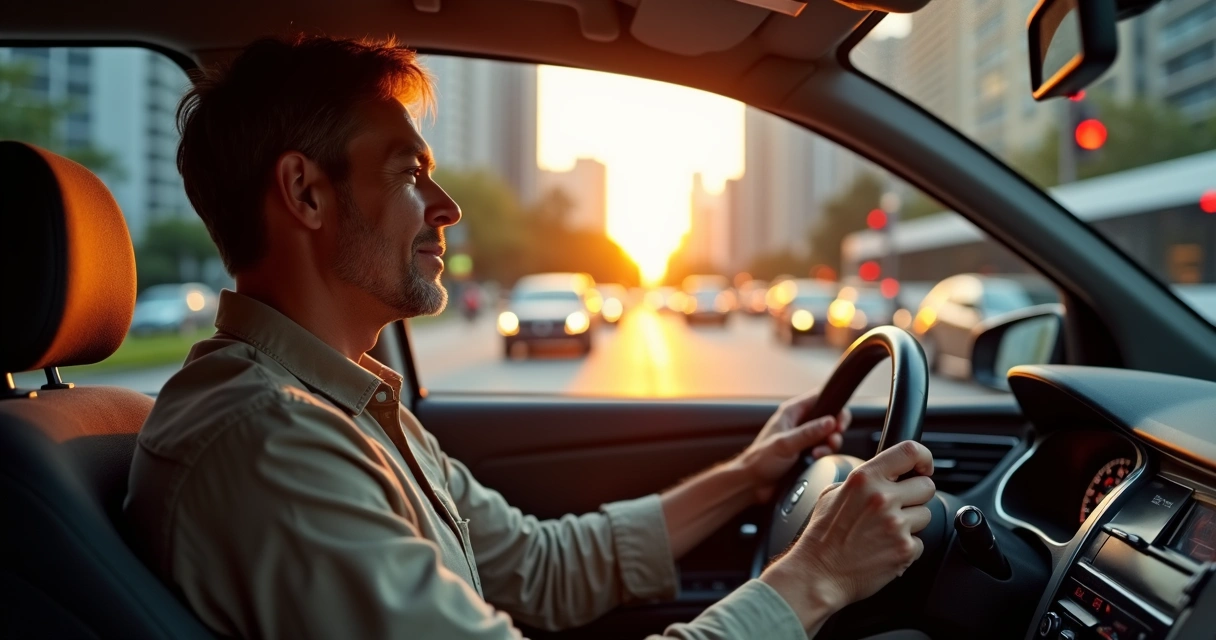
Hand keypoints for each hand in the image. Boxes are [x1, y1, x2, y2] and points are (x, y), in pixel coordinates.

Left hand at [735, 389, 850, 502]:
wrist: (752, 484)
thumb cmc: (760, 460)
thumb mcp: (785, 444)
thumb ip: (809, 433)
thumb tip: (830, 421)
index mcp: (792, 412)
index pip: (820, 397)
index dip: (834, 405)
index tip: (839, 420)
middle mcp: (799, 422)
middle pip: (829, 416)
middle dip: (836, 428)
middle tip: (833, 438)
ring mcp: (804, 438)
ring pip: (828, 435)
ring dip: (830, 443)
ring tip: (818, 453)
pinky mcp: (806, 453)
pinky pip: (824, 449)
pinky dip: (825, 454)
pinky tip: (815, 459)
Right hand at [760, 441, 935, 629]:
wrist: (818, 573)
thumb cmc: (822, 536)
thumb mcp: (831, 494)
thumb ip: (861, 480)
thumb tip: (884, 474)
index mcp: (864, 479)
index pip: (909, 452)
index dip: (924, 457)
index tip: (924, 467)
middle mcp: (882, 498)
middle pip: (926, 486)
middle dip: (915, 496)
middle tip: (898, 507)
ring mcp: (896, 524)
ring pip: (925, 514)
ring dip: (911, 522)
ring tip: (886, 531)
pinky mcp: (905, 549)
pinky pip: (920, 541)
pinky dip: (906, 546)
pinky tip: (885, 548)